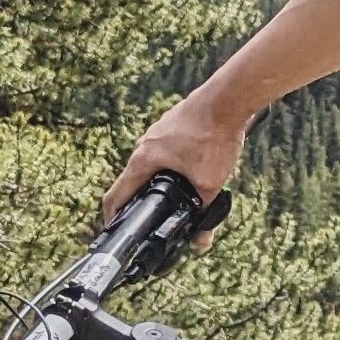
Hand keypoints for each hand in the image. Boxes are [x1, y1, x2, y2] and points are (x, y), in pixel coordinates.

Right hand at [102, 82, 246, 229]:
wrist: (228, 98)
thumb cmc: (213, 134)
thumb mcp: (209, 184)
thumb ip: (204, 214)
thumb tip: (202, 240)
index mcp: (143, 160)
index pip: (116, 196)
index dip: (111, 218)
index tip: (114, 232)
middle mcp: (145, 145)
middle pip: (133, 180)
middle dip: (140, 201)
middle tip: (148, 220)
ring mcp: (158, 132)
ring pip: (151, 164)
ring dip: (158, 182)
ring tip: (172, 198)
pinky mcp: (173, 125)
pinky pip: (166, 151)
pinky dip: (172, 165)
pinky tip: (190, 172)